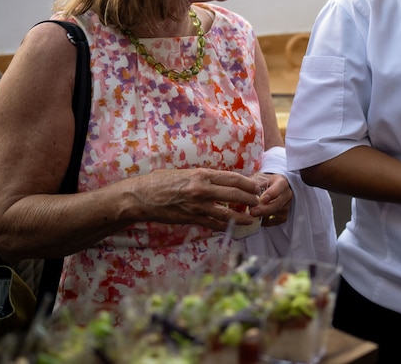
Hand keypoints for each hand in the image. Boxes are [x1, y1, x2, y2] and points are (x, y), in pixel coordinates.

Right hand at [133, 167, 263, 231]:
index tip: (256, 187)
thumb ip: (203, 176)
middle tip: (259, 202)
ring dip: (241, 216)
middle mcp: (202, 189)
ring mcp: (197, 206)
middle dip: (250, 199)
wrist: (141, 196)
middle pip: (235, 195)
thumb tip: (219, 179)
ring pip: (227, 213)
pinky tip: (233, 228)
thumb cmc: (161, 181)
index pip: (233, 178)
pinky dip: (225, 227)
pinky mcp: (191, 219)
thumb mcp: (185, 172)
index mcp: (202, 175)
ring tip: (252, 218)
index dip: (248, 183)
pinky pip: (212, 224)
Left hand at [252, 173, 292, 225]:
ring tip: (251, 215)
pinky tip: (256, 219)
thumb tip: (242, 190)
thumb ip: (252, 183)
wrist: (271, 188)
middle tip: (253, 212)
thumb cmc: (263, 183)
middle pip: (278, 203)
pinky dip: (264, 221)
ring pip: (275, 214)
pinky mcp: (283, 216)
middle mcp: (286, 194)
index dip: (272, 193)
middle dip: (265, 209)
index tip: (262, 199)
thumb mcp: (258, 178)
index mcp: (281, 183)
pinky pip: (274, 221)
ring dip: (263, 216)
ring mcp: (286, 206)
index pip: (280, 187)